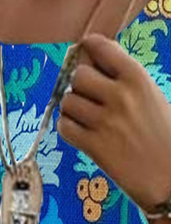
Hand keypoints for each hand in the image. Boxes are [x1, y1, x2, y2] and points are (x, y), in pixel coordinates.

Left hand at [56, 31, 170, 214]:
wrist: (169, 176)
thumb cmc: (164, 135)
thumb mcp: (151, 96)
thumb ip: (125, 80)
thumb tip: (93, 62)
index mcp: (137, 78)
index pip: (100, 47)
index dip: (89, 50)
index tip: (86, 54)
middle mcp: (119, 96)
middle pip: (78, 75)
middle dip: (80, 85)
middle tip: (89, 96)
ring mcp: (104, 122)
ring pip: (68, 101)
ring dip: (72, 108)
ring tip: (86, 117)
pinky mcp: (93, 146)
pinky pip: (64, 127)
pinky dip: (68, 128)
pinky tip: (80, 132)